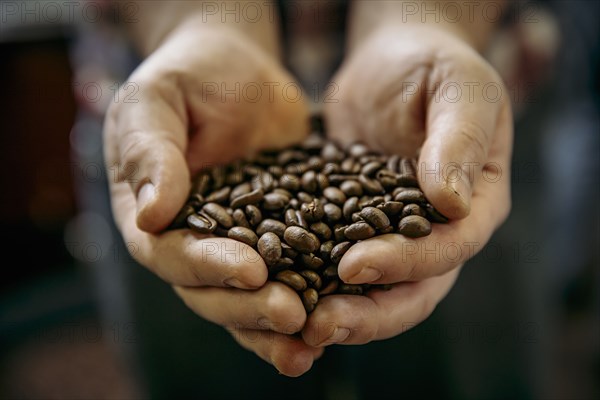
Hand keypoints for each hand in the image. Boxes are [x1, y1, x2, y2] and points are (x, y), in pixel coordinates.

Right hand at [104, 18, 321, 375]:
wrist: (235, 69)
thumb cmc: (187, 77)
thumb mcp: (156, 102)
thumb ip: (150, 153)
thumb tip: (150, 215)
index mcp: (154, 218)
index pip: (173, 255)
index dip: (210, 267)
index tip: (251, 271)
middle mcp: (195, 241)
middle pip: (214, 291)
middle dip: (252, 307)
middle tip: (293, 316)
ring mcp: (240, 242)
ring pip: (253, 295)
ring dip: (279, 323)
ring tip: (313, 342)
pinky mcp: (282, 233)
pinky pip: (294, 269)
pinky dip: (312, 294)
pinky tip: (341, 312)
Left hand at [304, 24, 512, 345]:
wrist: (393, 60)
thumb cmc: (434, 66)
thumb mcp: (458, 89)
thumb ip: (459, 140)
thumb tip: (451, 202)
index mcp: (474, 206)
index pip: (448, 249)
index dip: (405, 263)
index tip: (354, 265)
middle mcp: (437, 233)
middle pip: (411, 290)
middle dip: (367, 314)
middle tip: (319, 326)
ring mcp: (393, 235)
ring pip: (371, 289)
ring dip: (334, 309)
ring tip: (292, 323)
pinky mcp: (352, 226)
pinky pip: (333, 260)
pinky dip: (307, 277)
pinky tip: (273, 288)